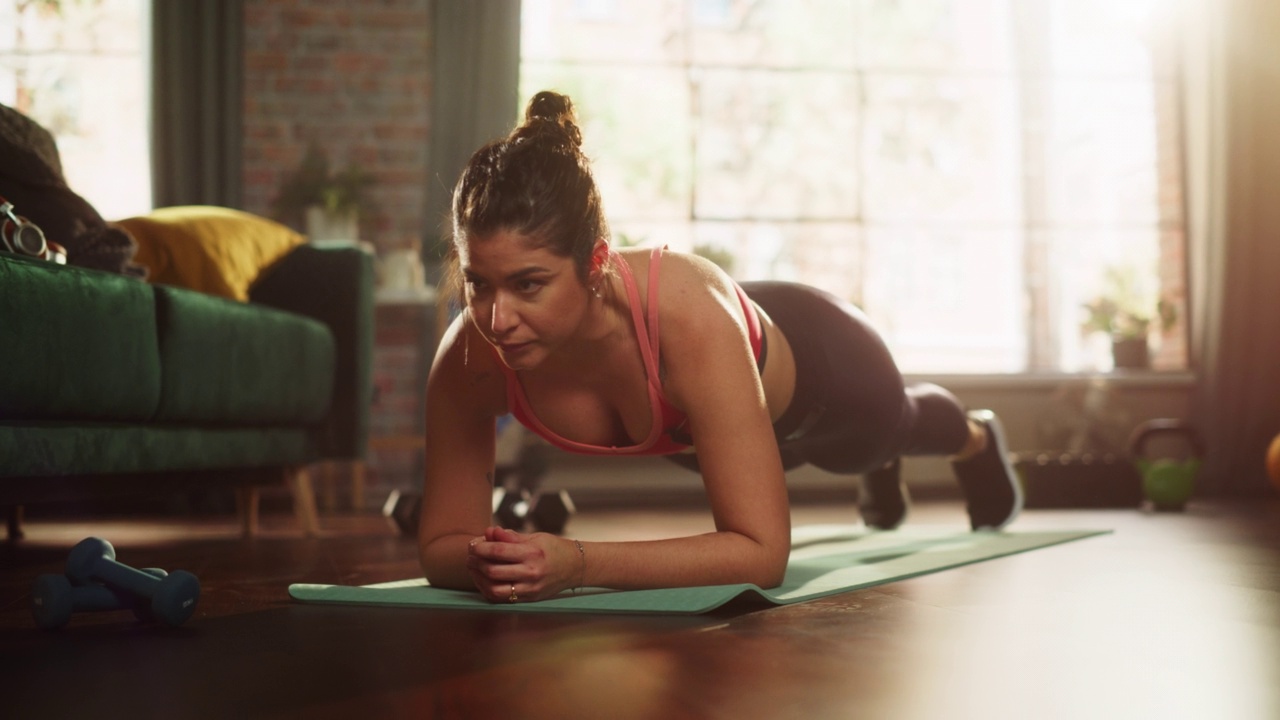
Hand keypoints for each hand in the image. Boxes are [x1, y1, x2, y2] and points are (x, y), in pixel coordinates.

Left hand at [466, 527, 580, 602]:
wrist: (576, 567)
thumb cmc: (554, 548)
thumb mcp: (535, 537)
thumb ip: (510, 536)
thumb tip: (488, 532)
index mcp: (532, 553)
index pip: (498, 551)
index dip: (480, 547)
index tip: (472, 544)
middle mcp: (531, 572)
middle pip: (493, 570)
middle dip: (476, 562)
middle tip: (470, 556)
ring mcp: (530, 588)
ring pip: (494, 589)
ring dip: (478, 578)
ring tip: (474, 568)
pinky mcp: (529, 598)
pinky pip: (502, 598)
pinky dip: (488, 589)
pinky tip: (483, 580)